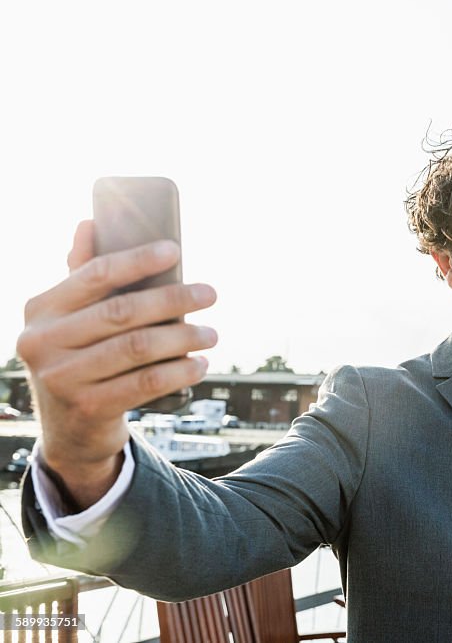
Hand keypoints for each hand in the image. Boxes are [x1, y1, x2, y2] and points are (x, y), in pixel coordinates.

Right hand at [16, 220, 217, 505]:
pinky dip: (180, 372)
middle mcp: (42, 342)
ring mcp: (62, 378)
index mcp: (40, 309)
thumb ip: (82, 276)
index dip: (137, 260)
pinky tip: (200, 364)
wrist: (70, 428)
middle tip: (210, 294)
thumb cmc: (80, 356)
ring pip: (137, 348)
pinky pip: (146, 383)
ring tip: (211, 333)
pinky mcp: (88, 408)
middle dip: (174, 299)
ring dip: (184, 337)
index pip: (94, 275)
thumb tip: (89, 223)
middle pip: (122, 312)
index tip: (176, 250)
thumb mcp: (71, 319)